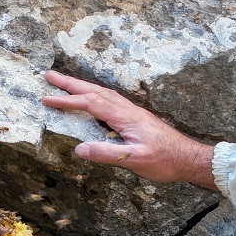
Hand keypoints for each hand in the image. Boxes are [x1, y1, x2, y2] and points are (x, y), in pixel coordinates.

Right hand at [42, 71, 217, 189]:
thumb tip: (79, 148)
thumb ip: (107, 153)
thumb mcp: (135, 159)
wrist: (188, 158)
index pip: (90, 103)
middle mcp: (127, 109)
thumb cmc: (165, 160)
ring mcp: (131, 112)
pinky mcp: (135, 117)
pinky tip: (91, 98)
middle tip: (48, 75)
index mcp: (125, 116)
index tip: (47, 98)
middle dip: (70, 83)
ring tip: (63, 83)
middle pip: (94, 91)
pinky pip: (109, 100)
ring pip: (101, 93)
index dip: (68, 101)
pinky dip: (94, 94)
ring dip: (81, 86)